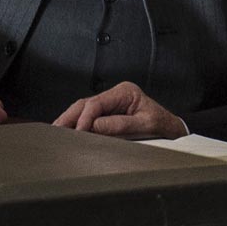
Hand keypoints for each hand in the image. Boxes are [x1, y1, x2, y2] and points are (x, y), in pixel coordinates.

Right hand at [55, 82, 185, 139]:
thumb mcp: (144, 126)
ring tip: (56, 133)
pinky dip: (76, 125)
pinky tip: (67, 132)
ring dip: (69, 121)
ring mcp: (110, 104)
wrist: (171, 130)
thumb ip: (119, 126)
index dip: (84, 118)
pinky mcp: (107, 114)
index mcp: (125, 92)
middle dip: (69, 117)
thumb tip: (93, 126)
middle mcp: (115, 95)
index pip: (97, 103)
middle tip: (55, 131)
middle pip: (85, 104)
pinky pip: (88, 118)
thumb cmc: (162, 126)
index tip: (77, 132)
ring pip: (83, 110)